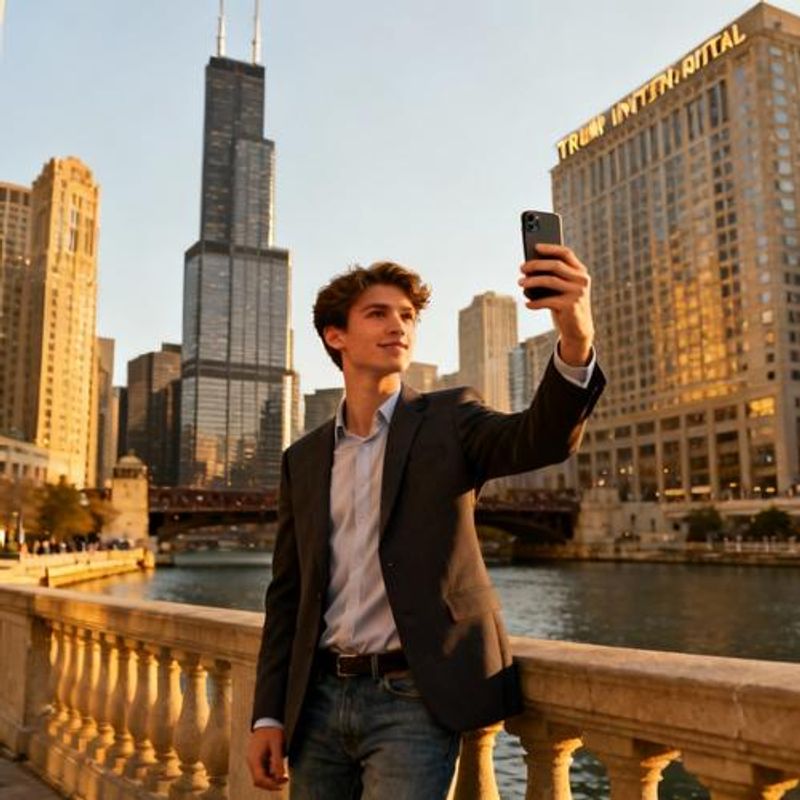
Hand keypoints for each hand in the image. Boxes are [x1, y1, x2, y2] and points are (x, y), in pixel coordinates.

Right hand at [247, 727, 287, 790]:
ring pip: (261, 776)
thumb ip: (278, 762)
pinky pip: (262, 769)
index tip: (282, 784)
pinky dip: (270, 772)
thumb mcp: (277, 745)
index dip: (270, 785)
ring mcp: (254, 760)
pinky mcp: (257, 758)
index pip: (259, 779)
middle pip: (259, 780)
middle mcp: (252, 761)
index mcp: (254, 759)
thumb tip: (282, 778)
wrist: (267, 719)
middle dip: (271, 783)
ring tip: (283, 774)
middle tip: (284, 780)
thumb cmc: (272, 731)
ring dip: (271, 778)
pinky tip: (278, 767)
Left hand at [518, 242, 594, 365]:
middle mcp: (581, 280)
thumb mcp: (562, 289)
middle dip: (535, 265)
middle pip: (555, 265)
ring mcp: (577, 293)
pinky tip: (527, 304)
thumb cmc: (566, 305)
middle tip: (521, 268)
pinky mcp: (570, 306)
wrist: (578, 330)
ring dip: (531, 281)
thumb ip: (552, 277)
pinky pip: (547, 301)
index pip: (566, 253)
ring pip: (549, 280)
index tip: (535, 246)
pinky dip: (534, 302)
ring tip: (520, 283)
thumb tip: (528, 268)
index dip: (550, 248)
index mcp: (581, 272)